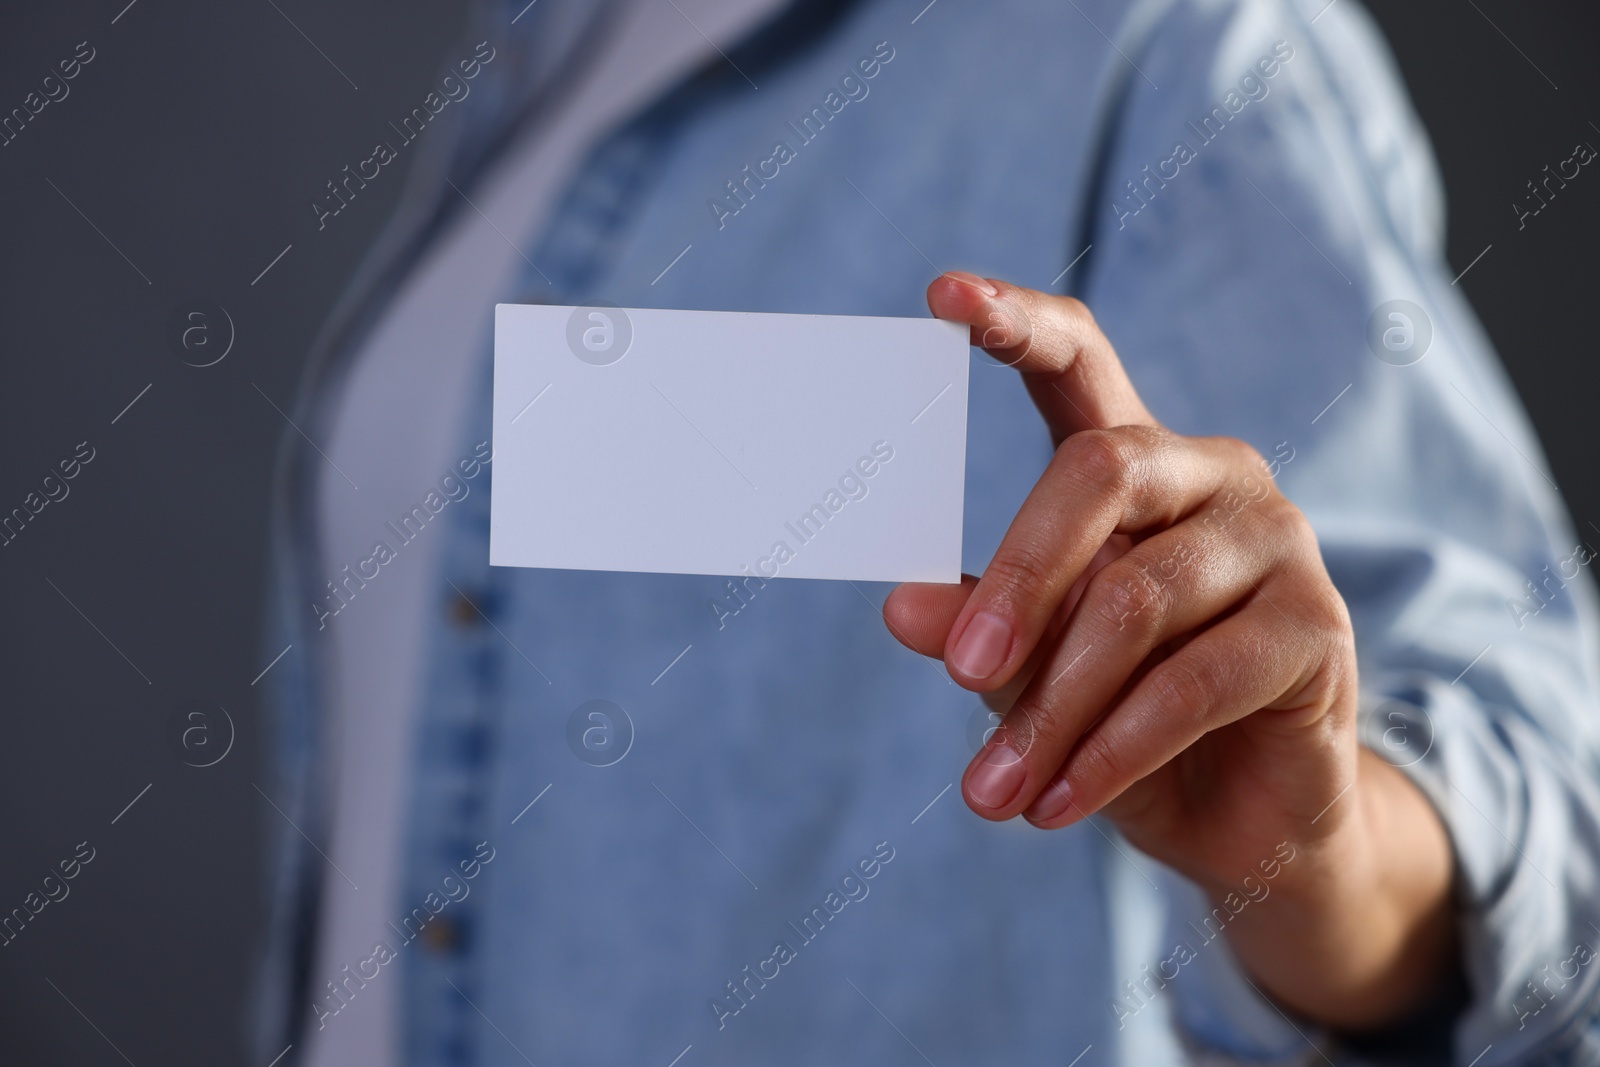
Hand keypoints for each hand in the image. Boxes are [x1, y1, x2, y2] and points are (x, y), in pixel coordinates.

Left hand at [885, 273, 1456, 1029]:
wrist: (1240, 816)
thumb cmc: (1121, 720)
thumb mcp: (1033, 673)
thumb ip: (980, 626)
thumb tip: (900, 605)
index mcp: (1132, 463)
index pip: (1078, 360)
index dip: (1015, 322)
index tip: (941, 298)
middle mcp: (1211, 474)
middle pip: (1098, 472)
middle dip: (1020, 580)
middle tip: (963, 673)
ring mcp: (1274, 540)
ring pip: (1136, 599)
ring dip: (1054, 707)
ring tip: (995, 790)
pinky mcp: (1318, 624)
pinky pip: (1192, 681)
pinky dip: (1112, 750)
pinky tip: (1060, 801)